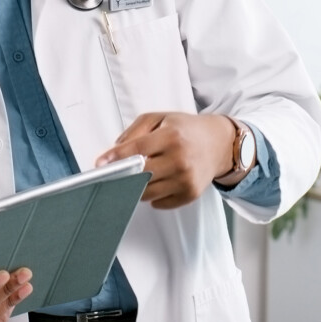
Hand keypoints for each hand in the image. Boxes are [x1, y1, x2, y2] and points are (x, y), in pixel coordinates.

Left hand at [96, 112, 235, 208]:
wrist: (219, 143)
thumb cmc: (186, 130)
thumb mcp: (160, 118)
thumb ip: (135, 131)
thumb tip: (114, 150)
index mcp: (172, 136)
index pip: (137, 150)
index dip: (116, 157)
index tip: (101, 163)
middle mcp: (180, 159)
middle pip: (140, 175)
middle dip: (123, 176)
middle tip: (116, 173)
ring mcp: (186, 179)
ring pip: (147, 193)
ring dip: (137, 187)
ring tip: (140, 175)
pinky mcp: (190, 194)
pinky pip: (159, 203)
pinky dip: (153, 196)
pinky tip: (158, 182)